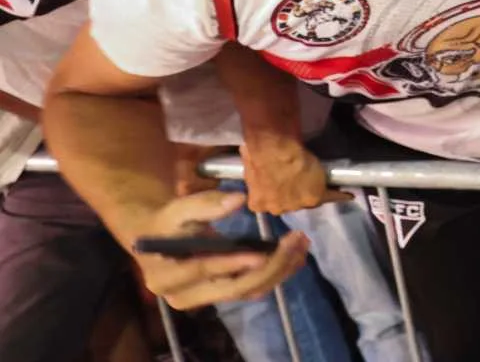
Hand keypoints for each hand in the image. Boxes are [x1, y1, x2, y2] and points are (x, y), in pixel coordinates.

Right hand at [131, 189, 309, 309]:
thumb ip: (205, 205)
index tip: (261, 254)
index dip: (232, 263)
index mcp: (166, 276)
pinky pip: (252, 287)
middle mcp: (184, 296)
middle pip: (233, 288)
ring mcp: (206, 298)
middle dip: (270, 267)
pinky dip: (276, 272)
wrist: (159, 239)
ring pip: (248, 290)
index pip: (202, 270)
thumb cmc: (167, 223)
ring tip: (302, 245)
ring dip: (280, 270)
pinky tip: (295, 256)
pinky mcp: (222, 293)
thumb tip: (239, 200)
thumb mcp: (178, 210)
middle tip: (296, 241)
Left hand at [238, 138, 351, 215]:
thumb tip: (255, 168)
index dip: (280, 192)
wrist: (274, 149)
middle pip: (289, 204)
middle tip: (301, 182)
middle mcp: (276, 209)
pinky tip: (347, 195)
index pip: (273, 201)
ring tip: (322, 185)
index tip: (286, 186)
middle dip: (294, 194)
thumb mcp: (252, 168)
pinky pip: (329, 197)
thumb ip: (257, 176)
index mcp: (257, 203)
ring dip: (313, 192)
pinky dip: (338, 196)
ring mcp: (295, 205)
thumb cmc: (257, 152)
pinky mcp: (314, 197)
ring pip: (307, 200)